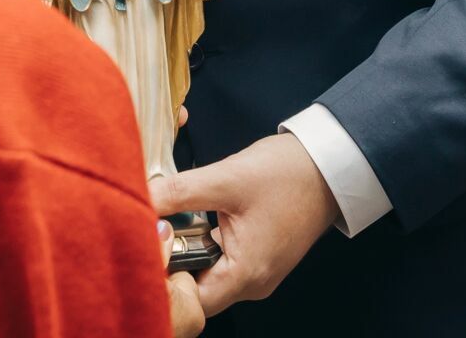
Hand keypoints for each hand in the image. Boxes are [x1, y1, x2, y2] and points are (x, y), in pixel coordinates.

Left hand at [149, 134, 338, 315]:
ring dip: (184, 253)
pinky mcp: (255, 256)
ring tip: (164, 223)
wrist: (327, 165)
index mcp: (247, 273)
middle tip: (149, 232)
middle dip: (170, 264)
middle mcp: (253, 282)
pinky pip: (219, 261)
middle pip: (196, 291)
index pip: (191, 301)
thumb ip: (178, 193)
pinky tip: (187, 220)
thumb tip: (138, 200)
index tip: (142, 249)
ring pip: (206, 275)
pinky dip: (200, 245)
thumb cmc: (286, 174)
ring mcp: (256, 271)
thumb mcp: (224, 179)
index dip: (163, 280)